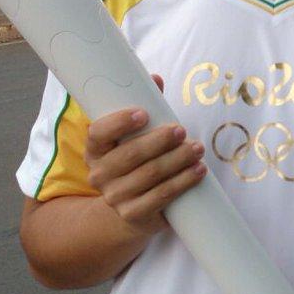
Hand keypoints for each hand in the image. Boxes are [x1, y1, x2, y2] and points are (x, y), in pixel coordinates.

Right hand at [85, 75, 206, 235]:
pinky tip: (198, 171)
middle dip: (160, 141)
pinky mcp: (133, 215)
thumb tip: (155, 79)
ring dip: (178, 160)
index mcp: (94, 150)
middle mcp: (99, 175)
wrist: (130, 210)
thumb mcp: (133, 136)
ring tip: (198, 148)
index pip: (98, 133)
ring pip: (151, 175)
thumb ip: (144, 106)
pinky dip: (183, 182)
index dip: (119, 122)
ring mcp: (115, 197)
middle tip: (182, 130)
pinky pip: (161, 197)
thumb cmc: (135, 162)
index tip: (143, 113)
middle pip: (131, 155)